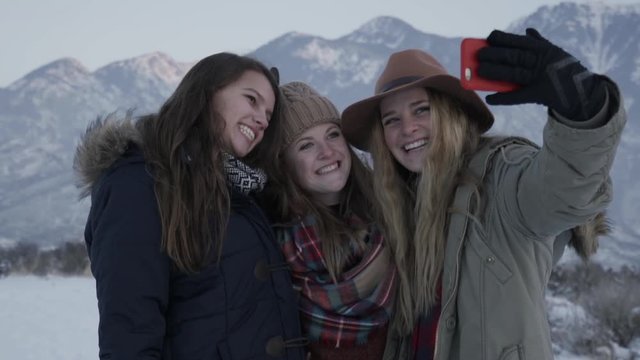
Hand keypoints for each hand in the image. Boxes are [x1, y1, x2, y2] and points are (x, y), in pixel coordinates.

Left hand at [477, 28, 605, 120]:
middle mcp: (544, 62)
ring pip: (514, 74)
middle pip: (515, 56)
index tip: (489, 37)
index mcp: (546, 50)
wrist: (584, 93)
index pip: (522, 42)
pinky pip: (518, 96)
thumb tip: (527, 31)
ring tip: (479, 72)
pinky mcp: (541, 95)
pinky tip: (490, 98)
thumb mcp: (555, 53)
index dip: (505, 39)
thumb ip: (540, 43)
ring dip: (495, 73)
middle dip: (495, 55)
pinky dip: (503, 98)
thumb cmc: (565, 71)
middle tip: (479, 55)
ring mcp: (543, 78)